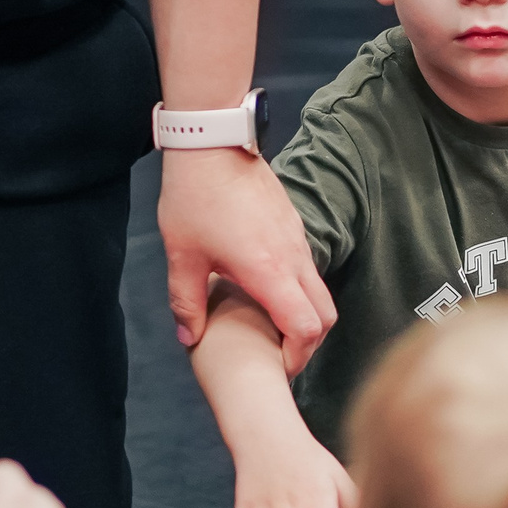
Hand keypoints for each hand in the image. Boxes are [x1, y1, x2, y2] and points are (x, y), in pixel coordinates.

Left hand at [160, 148, 334, 373]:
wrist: (213, 141)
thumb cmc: (194, 196)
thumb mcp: (181, 255)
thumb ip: (186, 303)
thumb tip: (190, 340)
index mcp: (268, 272)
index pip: (306, 328)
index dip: (297, 356)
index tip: (276, 366)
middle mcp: (293, 258)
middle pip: (326, 316)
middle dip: (309, 343)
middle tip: (280, 354)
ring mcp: (298, 239)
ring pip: (320, 292)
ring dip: (305, 316)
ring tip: (272, 325)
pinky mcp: (293, 225)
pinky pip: (309, 269)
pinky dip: (299, 291)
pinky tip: (267, 289)